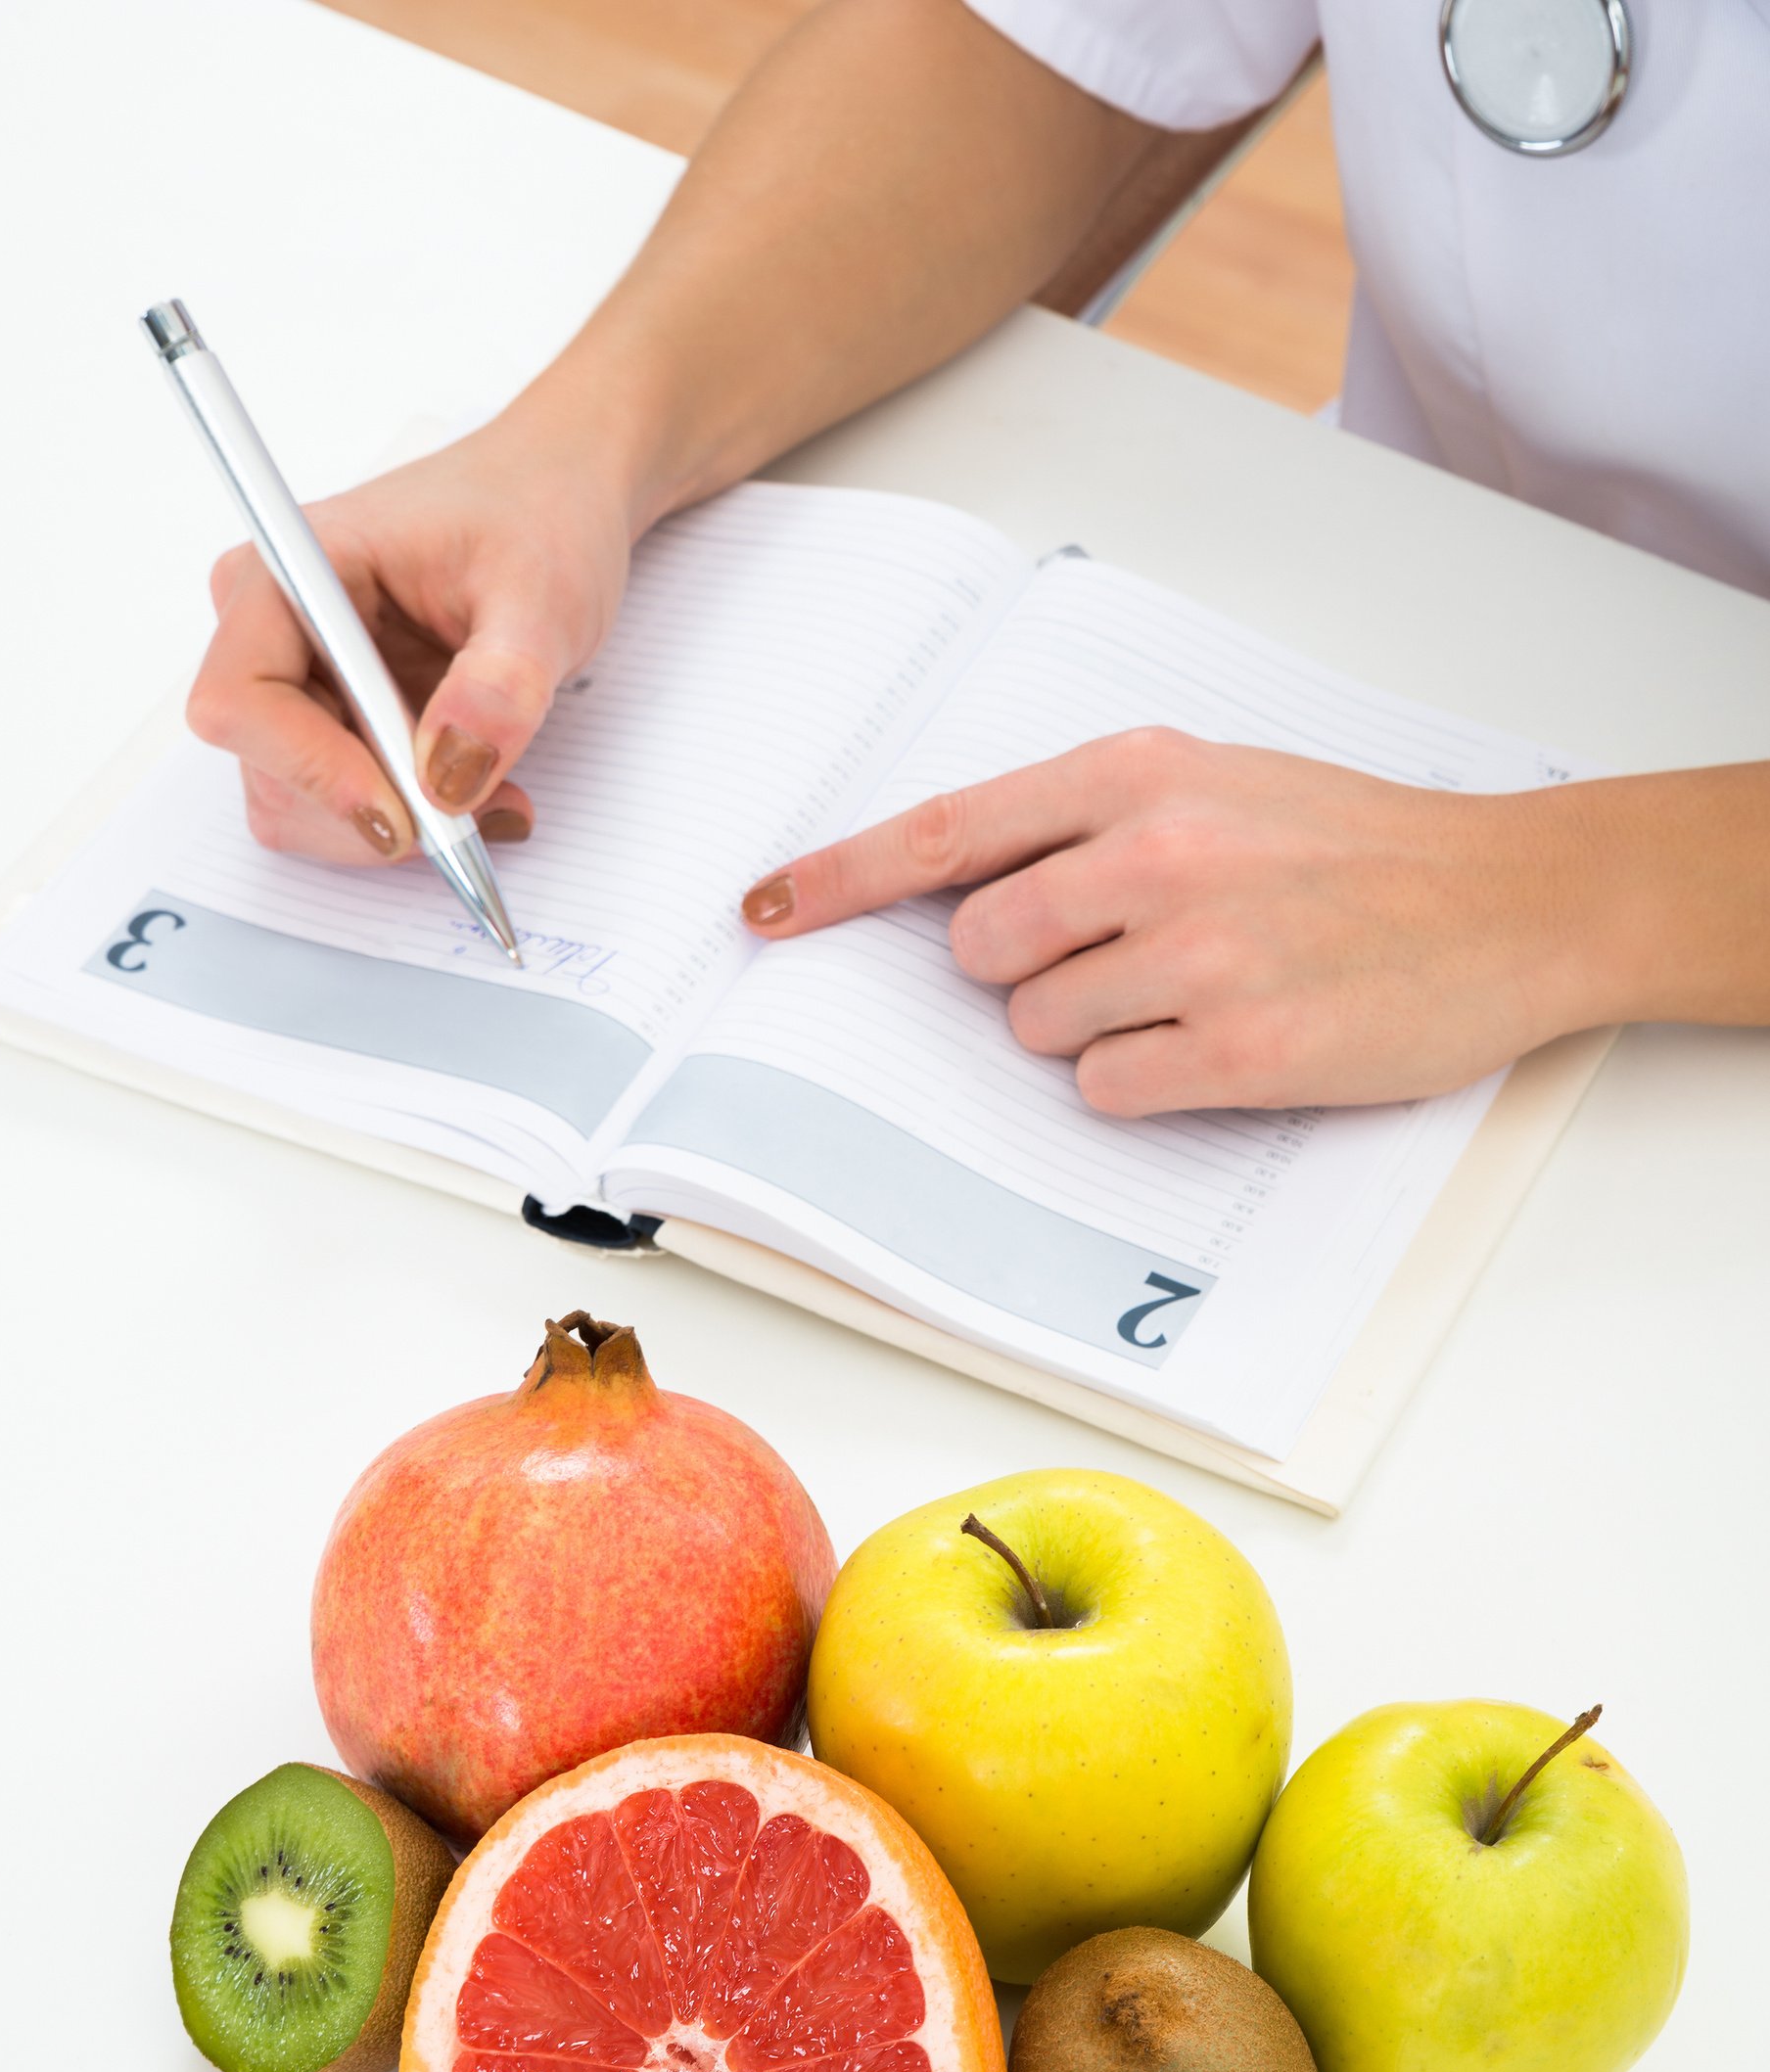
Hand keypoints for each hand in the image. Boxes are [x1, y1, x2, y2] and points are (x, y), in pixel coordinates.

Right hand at [183, 412, 635, 862]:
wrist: (557, 503)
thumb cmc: (537, 516)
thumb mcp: (541, 594)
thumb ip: (501, 684)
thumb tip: (448, 775)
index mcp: (293, 568)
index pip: (240, 699)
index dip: (308, 771)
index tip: (399, 815)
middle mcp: (274, 628)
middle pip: (270, 773)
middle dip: (372, 813)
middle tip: (479, 814)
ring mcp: (300, 681)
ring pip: (303, 807)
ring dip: (396, 828)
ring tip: (494, 797)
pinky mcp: (337, 721)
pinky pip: (346, 808)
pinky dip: (412, 822)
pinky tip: (477, 792)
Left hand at [741, 729, 1634, 1110]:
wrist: (1509, 899)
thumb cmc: (1357, 845)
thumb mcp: (1218, 783)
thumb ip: (1093, 822)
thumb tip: (969, 896)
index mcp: (1139, 776)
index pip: (945, 832)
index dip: (839, 880)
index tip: (765, 912)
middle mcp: (1156, 856)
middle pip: (980, 951)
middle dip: (1020, 974)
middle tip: (1114, 962)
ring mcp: (1198, 956)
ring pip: (1039, 1030)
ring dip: (1089, 1032)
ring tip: (1193, 995)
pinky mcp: (1240, 1051)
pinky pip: (1106, 1091)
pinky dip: (1140, 1082)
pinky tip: (1217, 1045)